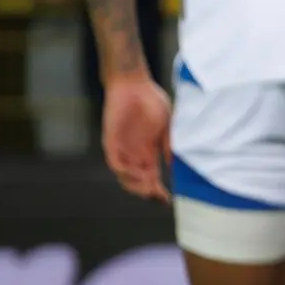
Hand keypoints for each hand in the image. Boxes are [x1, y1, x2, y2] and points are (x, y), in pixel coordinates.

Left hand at [103, 75, 171, 201]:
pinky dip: (124, 170)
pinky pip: (115, 162)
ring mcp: (122, 149)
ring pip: (125, 177)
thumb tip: (173, 164)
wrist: (133, 83)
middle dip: (147, 192)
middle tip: (157, 196)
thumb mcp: (166, 124)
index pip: (152, 177)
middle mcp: (134, 154)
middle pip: (138, 182)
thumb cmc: (150, 100)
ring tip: (147, 187)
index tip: (167, 200)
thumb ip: (168, 144)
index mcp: (148, 151)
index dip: (158, 191)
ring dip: (135, 185)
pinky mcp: (111, 141)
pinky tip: (135, 172)